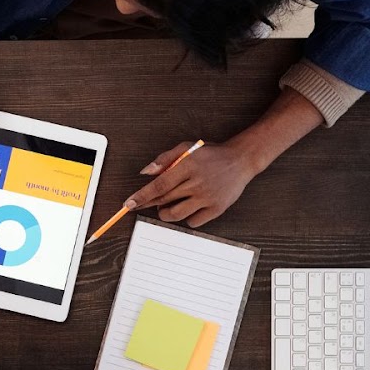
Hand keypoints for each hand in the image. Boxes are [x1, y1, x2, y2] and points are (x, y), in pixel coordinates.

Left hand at [122, 140, 258, 227]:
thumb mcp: (187, 148)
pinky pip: (193, 222)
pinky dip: (186, 218)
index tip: (129, 205)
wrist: (241, 160)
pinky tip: (187, 208)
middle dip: (149, 204)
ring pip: (176, 214)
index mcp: (188, 166)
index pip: (159, 185)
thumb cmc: (211, 154)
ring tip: (166, 207)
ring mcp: (208, 197)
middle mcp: (197, 183)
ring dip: (166, 214)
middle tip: (144, 204)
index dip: (142, 196)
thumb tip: (146, 172)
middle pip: (165, 200)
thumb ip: (164, 158)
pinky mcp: (217, 208)